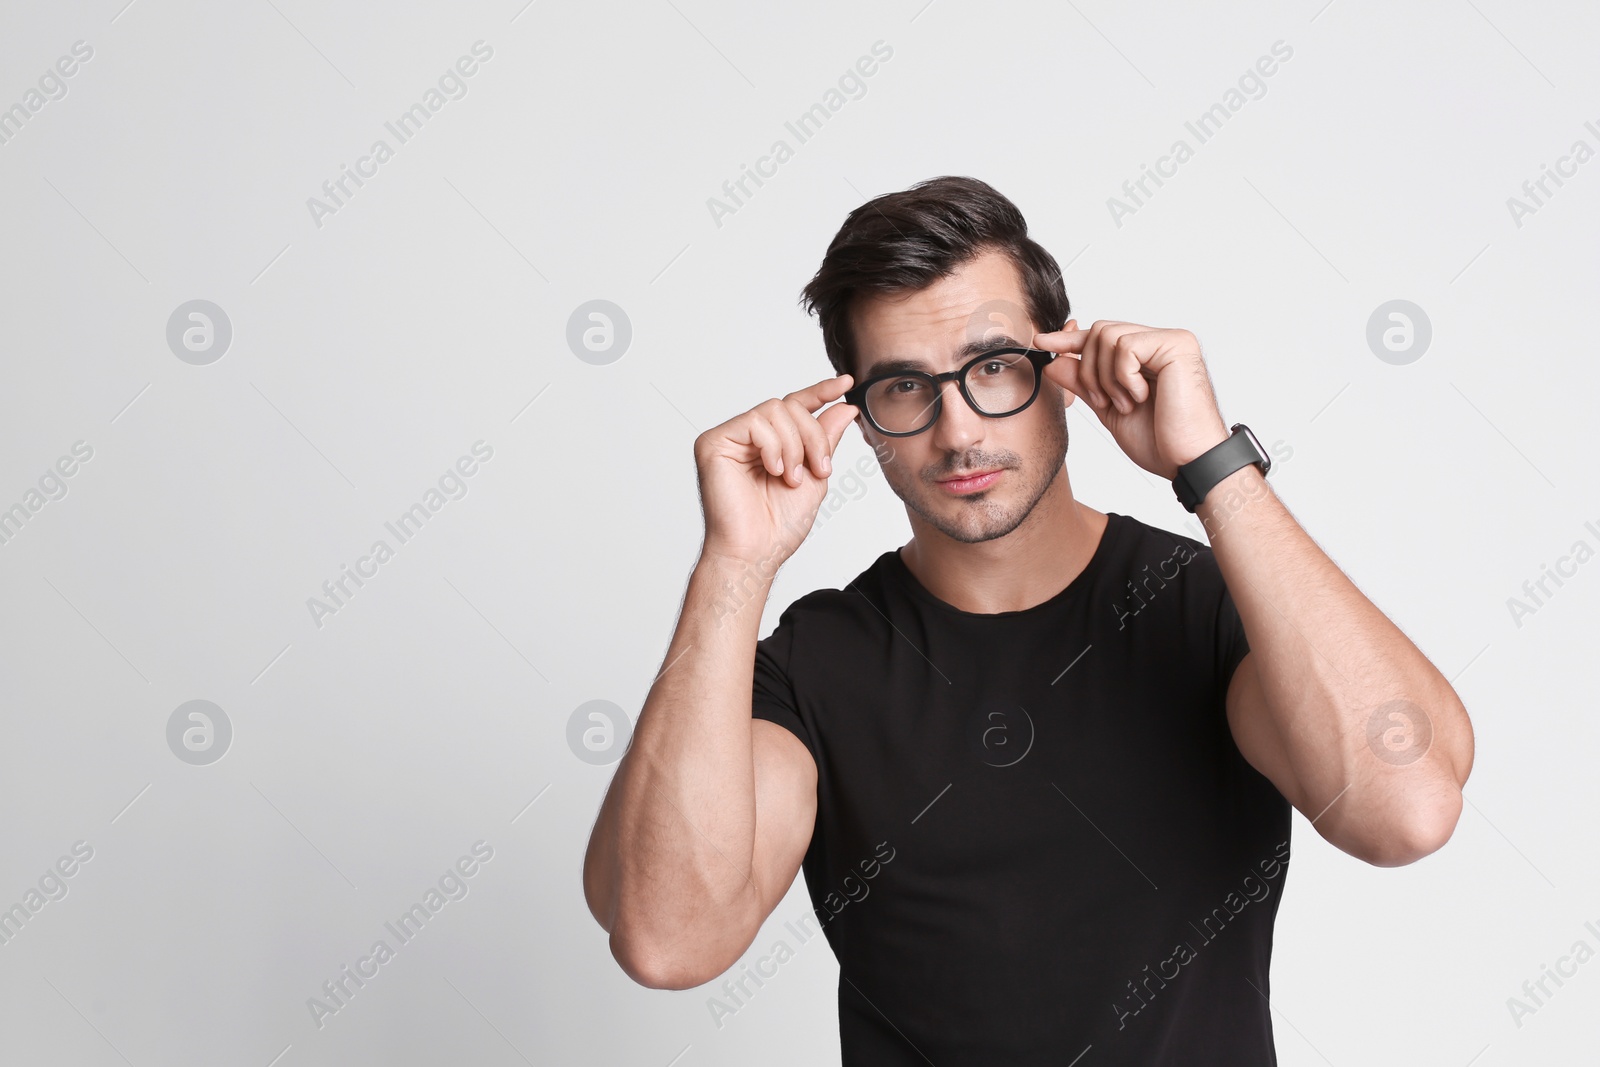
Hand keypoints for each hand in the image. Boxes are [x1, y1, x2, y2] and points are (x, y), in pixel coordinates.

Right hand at [694, 373, 859, 568]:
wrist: (755, 553)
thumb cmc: (778, 526)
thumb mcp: (815, 477)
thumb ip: (825, 440)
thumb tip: (845, 406)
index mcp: (769, 444)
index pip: (795, 407)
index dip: (820, 392)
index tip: (846, 382)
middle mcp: (747, 437)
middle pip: (789, 406)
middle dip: (813, 436)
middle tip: (820, 470)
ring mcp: (728, 438)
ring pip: (775, 410)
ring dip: (794, 445)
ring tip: (792, 478)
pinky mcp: (713, 443)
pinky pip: (755, 421)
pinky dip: (773, 446)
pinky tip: (773, 471)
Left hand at [1034, 318, 1230, 479]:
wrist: (1187, 461)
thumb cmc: (1160, 441)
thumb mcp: (1109, 409)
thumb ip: (1084, 385)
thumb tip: (1054, 362)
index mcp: (1147, 356)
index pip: (1101, 337)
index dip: (1070, 340)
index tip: (1043, 343)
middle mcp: (1160, 341)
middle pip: (1099, 331)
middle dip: (1089, 370)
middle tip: (1105, 402)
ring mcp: (1171, 340)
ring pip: (1108, 335)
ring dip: (1106, 377)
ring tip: (1126, 403)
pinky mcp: (1177, 345)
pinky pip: (1126, 347)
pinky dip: (1123, 377)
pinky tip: (1141, 397)